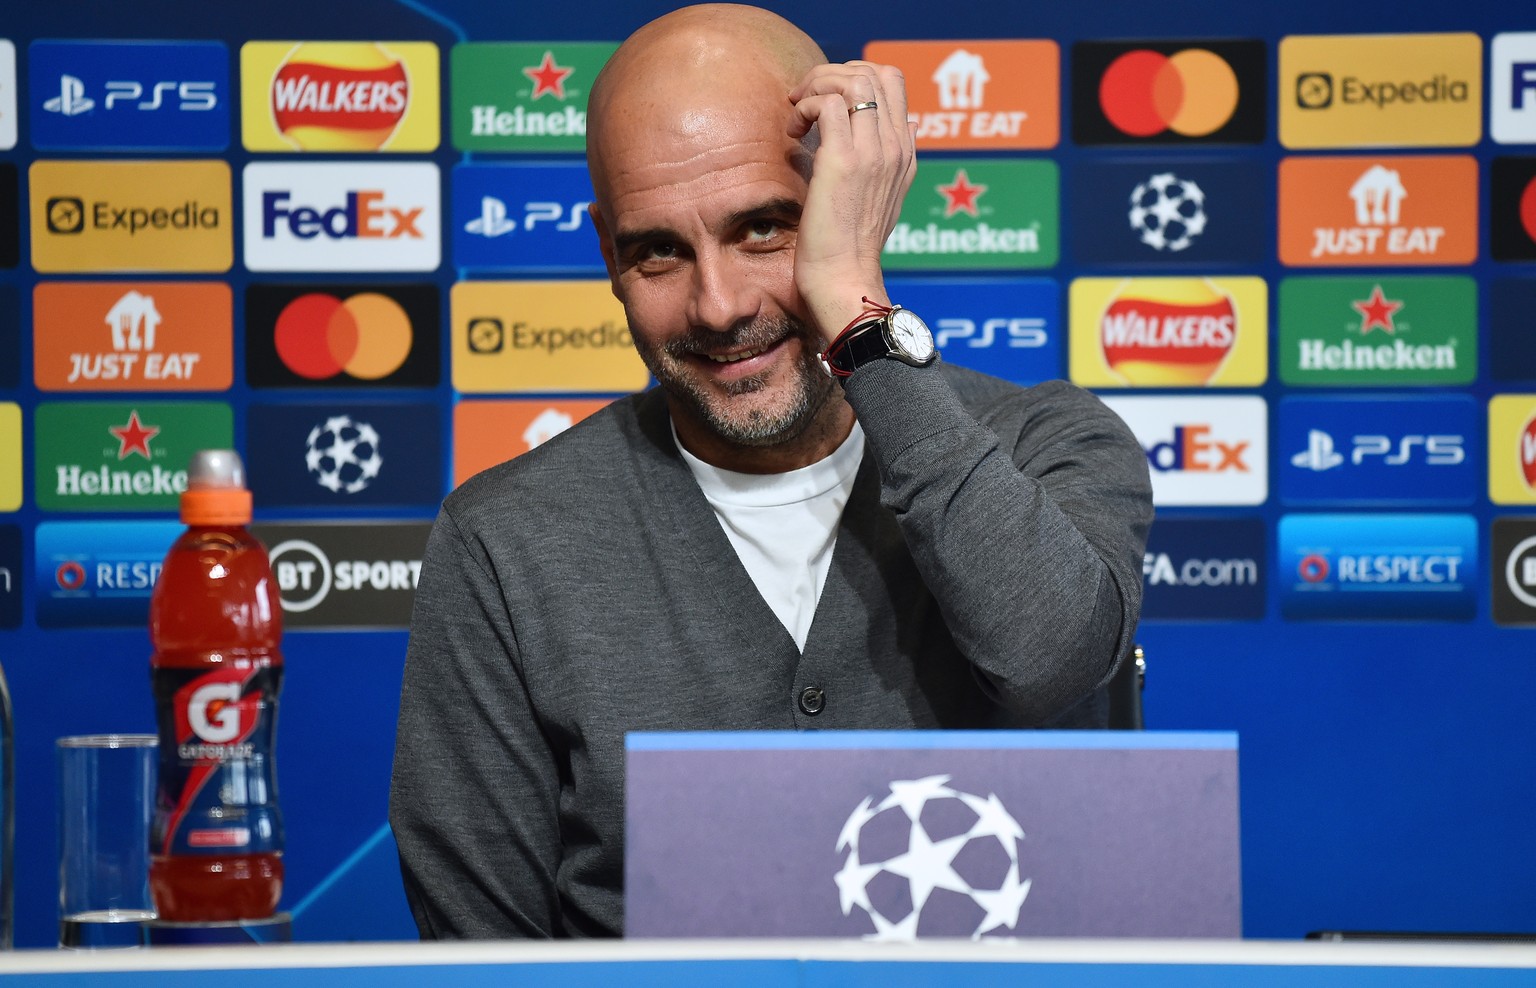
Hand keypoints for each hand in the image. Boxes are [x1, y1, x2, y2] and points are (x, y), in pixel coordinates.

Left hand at [787, 61, 916, 342]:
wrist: (844, 280)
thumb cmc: (850, 248)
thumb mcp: (882, 200)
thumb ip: (890, 162)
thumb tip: (904, 127)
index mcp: (905, 155)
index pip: (892, 84)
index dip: (853, 80)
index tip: (825, 106)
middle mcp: (896, 148)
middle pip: (877, 73)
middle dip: (833, 75)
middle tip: (806, 102)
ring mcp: (874, 153)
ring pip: (854, 80)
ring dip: (818, 86)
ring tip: (799, 115)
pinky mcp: (844, 161)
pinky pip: (829, 103)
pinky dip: (806, 106)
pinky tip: (794, 133)